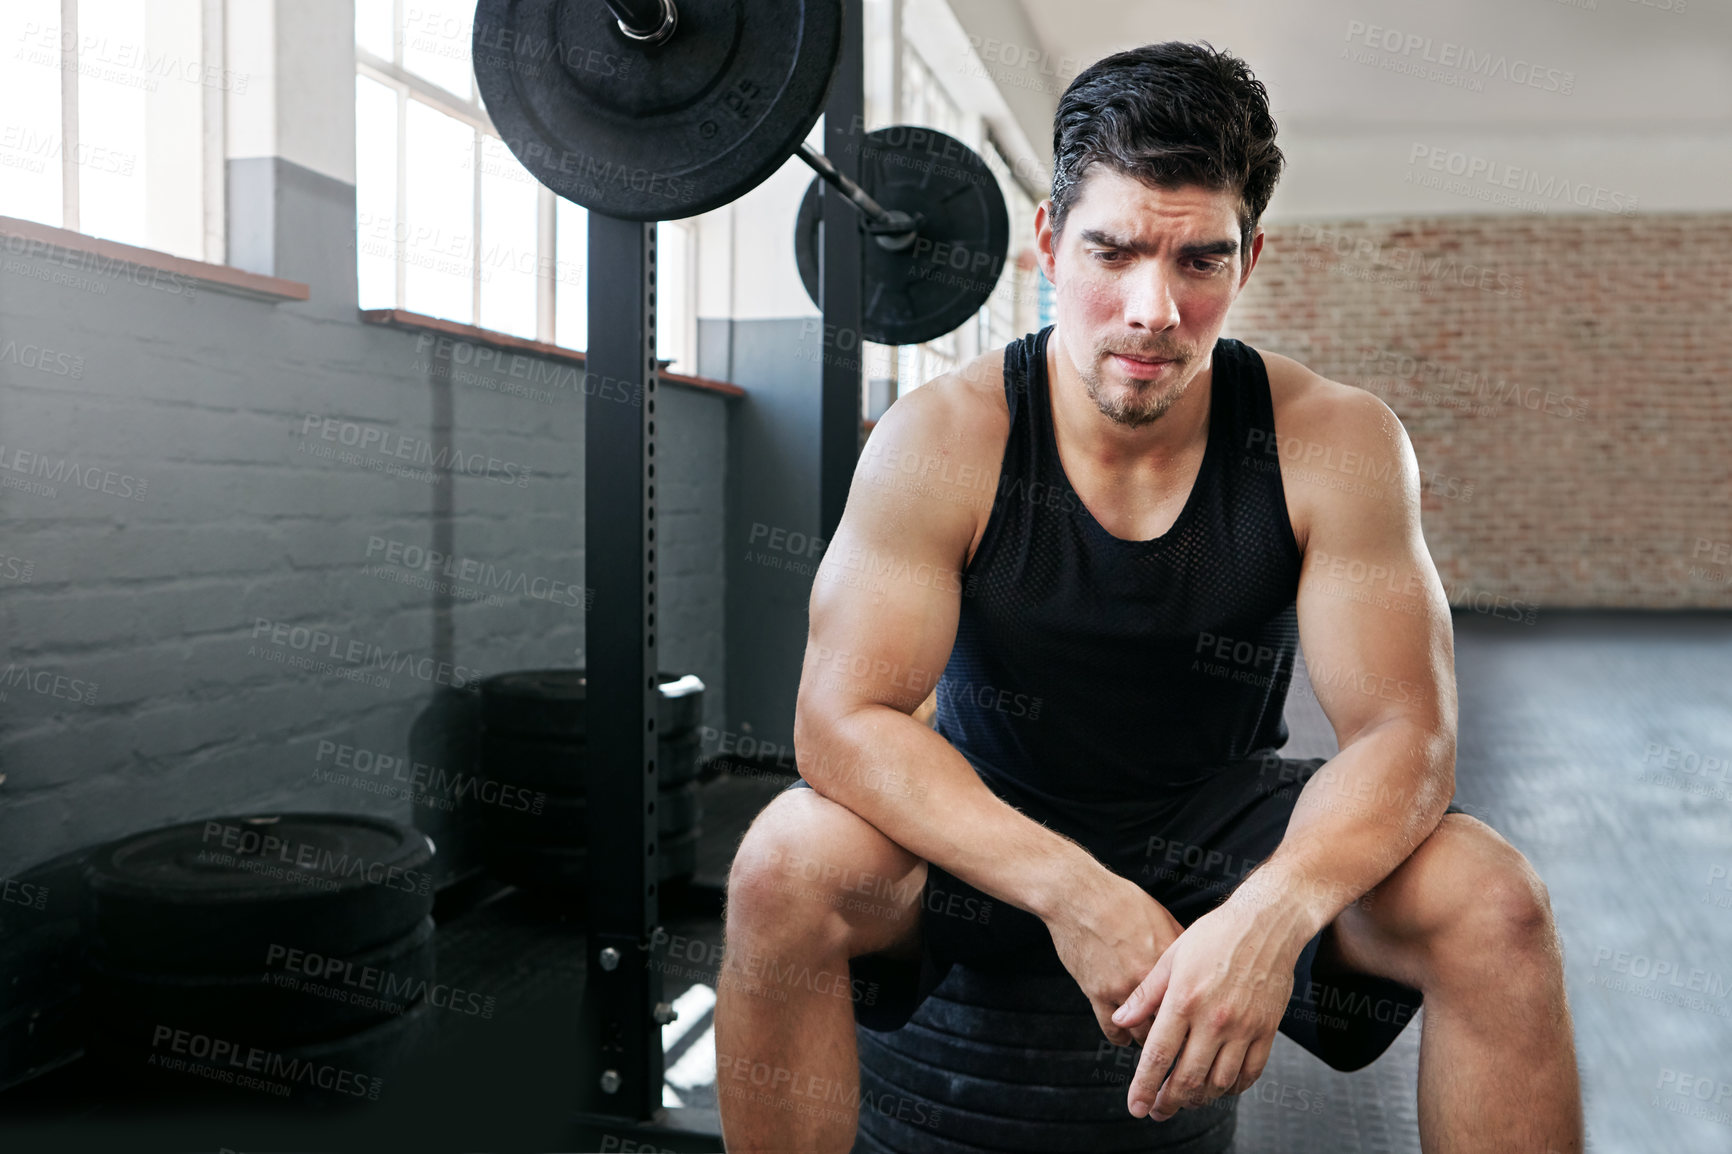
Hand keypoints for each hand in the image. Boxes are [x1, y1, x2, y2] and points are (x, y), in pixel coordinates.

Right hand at [1044, 872, 1184, 1045]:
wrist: (1078, 896)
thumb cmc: (1119, 900)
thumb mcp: (1160, 916)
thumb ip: (1178, 945)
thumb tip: (1194, 965)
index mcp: (1170, 958)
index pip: (1193, 1002)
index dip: (1197, 1017)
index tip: (1198, 1025)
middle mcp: (1150, 977)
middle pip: (1172, 1023)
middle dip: (1177, 1034)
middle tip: (1178, 1040)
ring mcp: (1123, 987)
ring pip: (1144, 1033)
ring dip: (1149, 1038)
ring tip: (1153, 1041)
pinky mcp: (1098, 993)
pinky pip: (1113, 1029)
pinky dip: (1121, 1037)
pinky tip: (1125, 1036)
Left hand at [1109, 900, 1303, 1120]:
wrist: (1266, 921)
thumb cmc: (1214, 934)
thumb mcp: (1171, 956)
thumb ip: (1145, 994)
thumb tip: (1120, 1021)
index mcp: (1184, 1000)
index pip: (1159, 1056)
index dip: (1145, 1086)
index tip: (1136, 1106)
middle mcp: (1214, 1019)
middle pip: (1188, 1078)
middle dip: (1169, 1102)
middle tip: (1157, 1111)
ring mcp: (1244, 1027)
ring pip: (1220, 1082)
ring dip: (1200, 1099)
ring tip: (1185, 1100)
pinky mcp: (1267, 1029)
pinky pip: (1251, 1072)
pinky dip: (1235, 1088)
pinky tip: (1221, 1088)